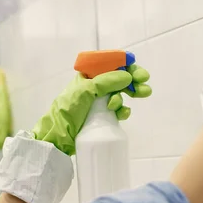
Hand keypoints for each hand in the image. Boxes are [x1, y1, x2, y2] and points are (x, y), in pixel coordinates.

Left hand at [33, 65, 150, 155]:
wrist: (58, 136)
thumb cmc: (67, 110)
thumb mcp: (86, 92)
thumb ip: (106, 82)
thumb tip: (127, 77)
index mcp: (88, 75)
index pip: (110, 65)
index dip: (126, 67)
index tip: (139, 73)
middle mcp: (94, 86)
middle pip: (118, 79)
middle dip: (133, 82)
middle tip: (145, 89)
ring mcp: (98, 102)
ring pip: (120, 94)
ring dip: (129, 95)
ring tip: (139, 97)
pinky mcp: (101, 116)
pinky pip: (117, 110)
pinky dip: (122, 110)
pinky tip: (122, 114)